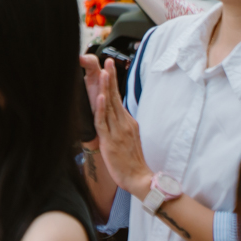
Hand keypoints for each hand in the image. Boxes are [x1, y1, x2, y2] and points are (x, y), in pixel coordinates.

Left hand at [84, 56, 153, 199]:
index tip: (110, 67)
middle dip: (111, 78)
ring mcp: (117, 131)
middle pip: (115, 97)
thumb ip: (121, 126)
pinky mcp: (110, 141)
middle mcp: (124, 123)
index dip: (113, 82)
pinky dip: (102, 109)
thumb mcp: (128, 138)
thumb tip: (115, 115)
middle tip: (108, 62)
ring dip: (106, 89)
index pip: (118, 98)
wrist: (139, 178)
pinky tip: (100, 98)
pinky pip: (104, 123)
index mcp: (128, 122)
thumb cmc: (132, 161)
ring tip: (104, 72)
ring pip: (110, 106)